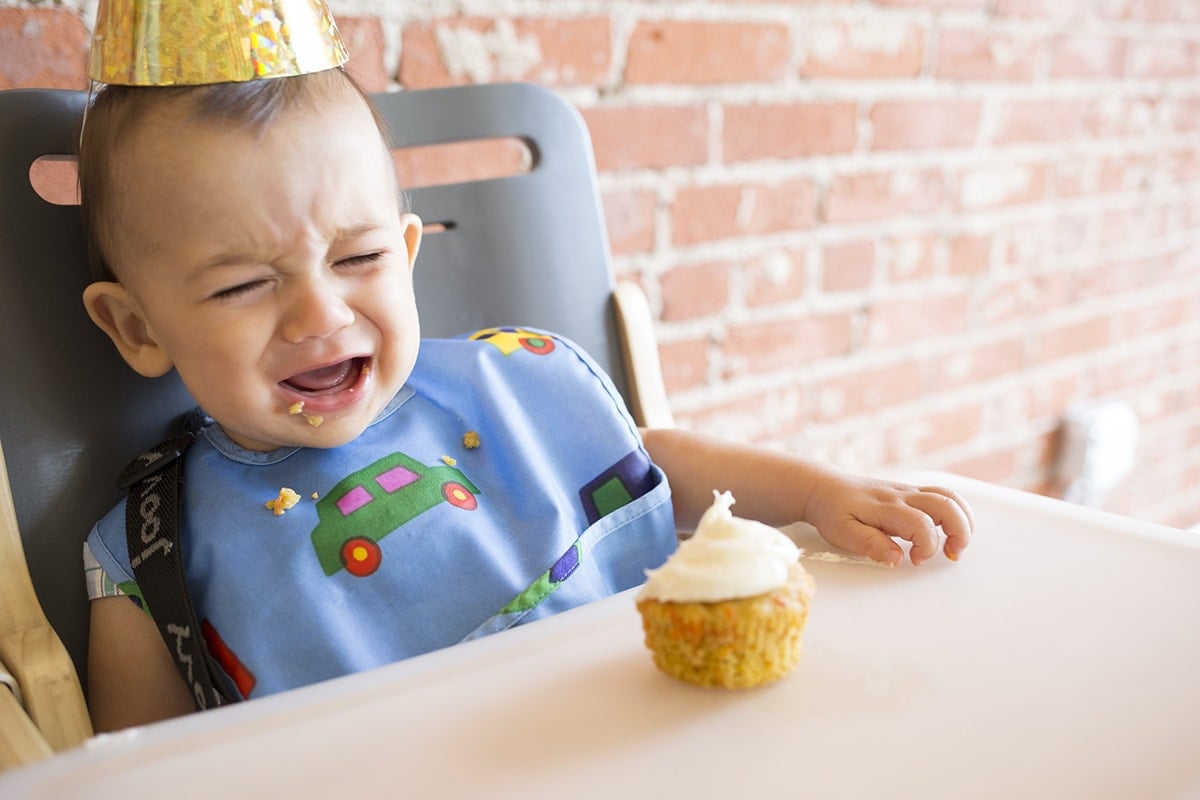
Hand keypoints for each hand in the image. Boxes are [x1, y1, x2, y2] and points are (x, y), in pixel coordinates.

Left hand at [803, 473, 973, 566]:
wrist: (824, 488)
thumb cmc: (832, 511)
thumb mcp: (841, 533)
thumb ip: (869, 545)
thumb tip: (896, 559)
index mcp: (886, 507)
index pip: (922, 524)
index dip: (927, 547)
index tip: (914, 560)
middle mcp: (902, 495)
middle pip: (946, 504)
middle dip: (960, 532)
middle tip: (952, 554)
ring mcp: (908, 491)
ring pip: (949, 496)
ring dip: (963, 520)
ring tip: (956, 544)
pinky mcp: (911, 492)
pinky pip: (942, 495)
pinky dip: (956, 512)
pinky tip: (950, 529)